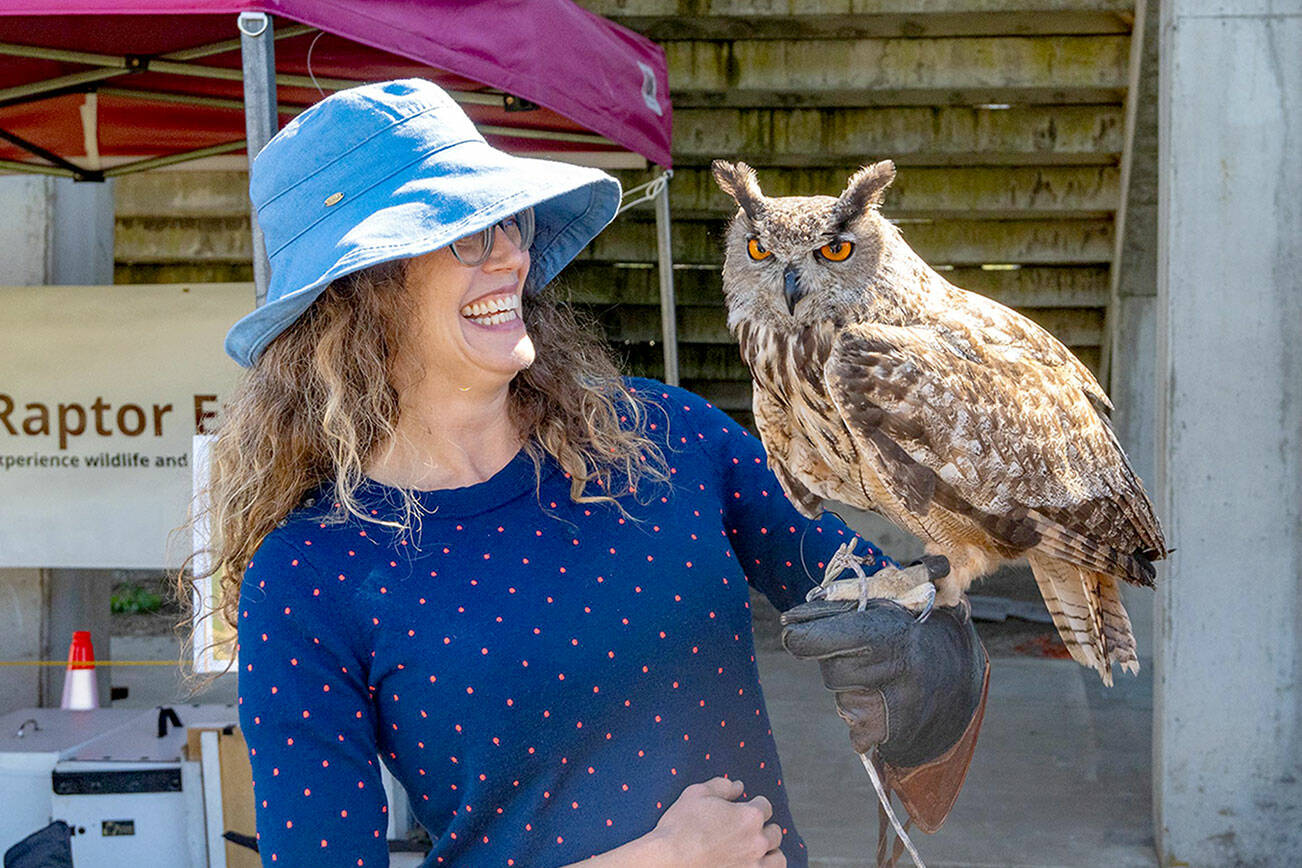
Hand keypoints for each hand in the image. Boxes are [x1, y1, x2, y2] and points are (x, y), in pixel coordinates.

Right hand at [647, 777, 785, 867]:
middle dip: (763, 828)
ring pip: (778, 858)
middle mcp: (757, 842)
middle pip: (775, 832)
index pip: (765, 806)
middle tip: (747, 831)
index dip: (753, 805)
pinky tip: (753, 865)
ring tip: (756, 851)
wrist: (667, 861)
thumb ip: (721, 786)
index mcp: (749, 816)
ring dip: (770, 852)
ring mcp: (754, 866)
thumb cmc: (679, 826)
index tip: (743, 810)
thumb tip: (739, 786)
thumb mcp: (696, 794)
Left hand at [780, 594, 986, 768]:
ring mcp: (899, 704)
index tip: (791, 633)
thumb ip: (846, 608)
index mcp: (891, 630)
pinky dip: (863, 720)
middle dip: (836, 663)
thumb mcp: (891, 608)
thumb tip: (794, 618)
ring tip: (883, 679)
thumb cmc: (917, 634)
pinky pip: (856, 730)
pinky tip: (886, 705)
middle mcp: (896, 667)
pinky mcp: (898, 734)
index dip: (803, 636)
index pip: (829, 636)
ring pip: (843, 701)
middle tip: (860, 655)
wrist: (964, 678)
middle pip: (833, 671)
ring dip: (852, 692)